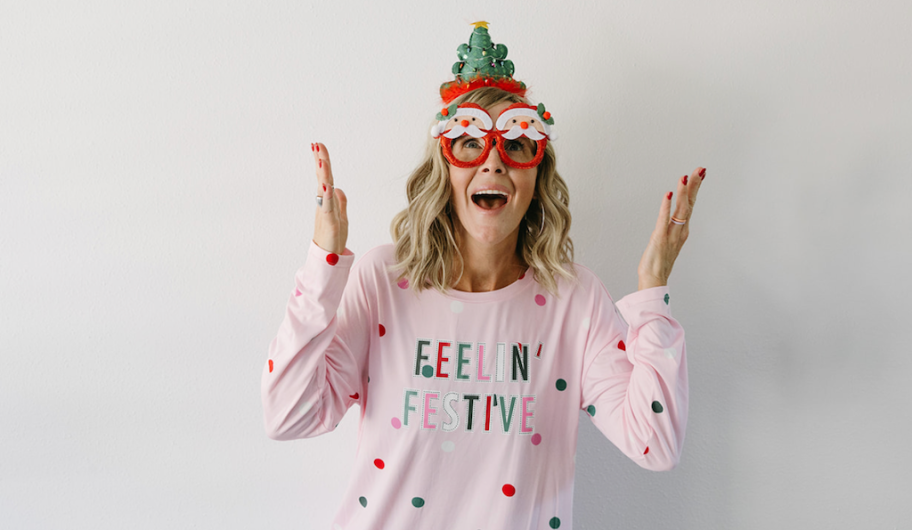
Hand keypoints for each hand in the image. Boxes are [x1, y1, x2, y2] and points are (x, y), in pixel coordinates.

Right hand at [311, 142, 347, 254]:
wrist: (328, 258)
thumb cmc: (333, 239)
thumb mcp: (341, 217)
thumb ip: (340, 203)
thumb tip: (339, 188)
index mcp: (327, 201)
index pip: (325, 178)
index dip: (322, 163)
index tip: (318, 147)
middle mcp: (324, 204)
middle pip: (323, 179)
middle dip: (320, 161)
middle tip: (317, 145)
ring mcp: (326, 212)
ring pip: (325, 189)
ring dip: (323, 174)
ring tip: (321, 159)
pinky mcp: (330, 221)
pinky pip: (328, 206)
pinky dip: (327, 195)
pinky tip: (327, 184)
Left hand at [636, 167, 704, 289]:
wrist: (654, 279)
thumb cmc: (660, 261)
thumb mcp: (669, 240)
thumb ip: (673, 228)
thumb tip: (674, 217)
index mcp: (682, 230)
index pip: (690, 205)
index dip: (695, 189)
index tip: (700, 173)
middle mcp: (680, 230)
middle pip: (689, 204)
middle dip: (694, 186)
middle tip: (700, 169)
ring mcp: (671, 234)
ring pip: (680, 210)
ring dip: (683, 193)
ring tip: (685, 177)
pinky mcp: (660, 238)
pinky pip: (664, 220)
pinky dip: (666, 207)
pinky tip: (668, 195)